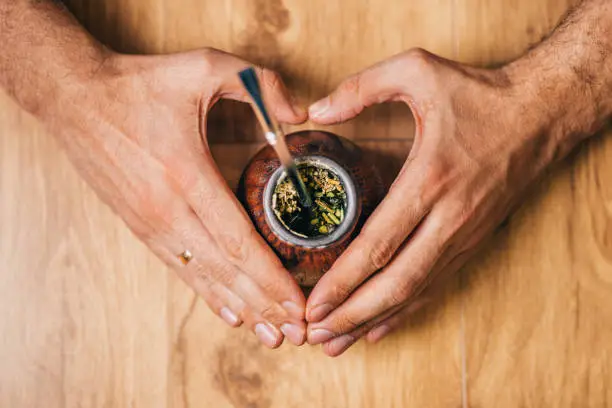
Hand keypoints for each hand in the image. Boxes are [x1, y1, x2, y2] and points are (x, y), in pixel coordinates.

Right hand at [48, 48, 307, 347]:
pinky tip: (230, 313)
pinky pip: (180, 269)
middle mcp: (167, 210)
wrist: (75, 97)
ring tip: (271, 336)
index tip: (298, 303)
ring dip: (240, 308)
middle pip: (224, 270)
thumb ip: (258, 83)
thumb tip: (301, 113)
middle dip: (264, 305)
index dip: (270, 277)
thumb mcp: (203, 66)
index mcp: (186, 175)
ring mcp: (151, 223)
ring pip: (203, 277)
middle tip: (298, 333)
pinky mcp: (141, 226)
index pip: (236, 240)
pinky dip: (208, 294)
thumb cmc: (140, 84)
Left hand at [304, 49, 560, 355]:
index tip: (313, 303)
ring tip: (336, 343)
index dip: (344, 280)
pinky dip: (406, 310)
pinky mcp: (472, 241)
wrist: (540, 115)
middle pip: (396, 282)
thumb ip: (362, 87)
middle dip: (352, 314)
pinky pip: (435, 285)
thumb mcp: (418, 70)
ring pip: (415, 292)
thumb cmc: (479, 95)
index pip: (380, 243)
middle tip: (314, 336)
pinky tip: (379, 327)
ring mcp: (464, 235)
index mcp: (429, 179)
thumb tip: (315, 111)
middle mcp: (448, 217)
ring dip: (373, 320)